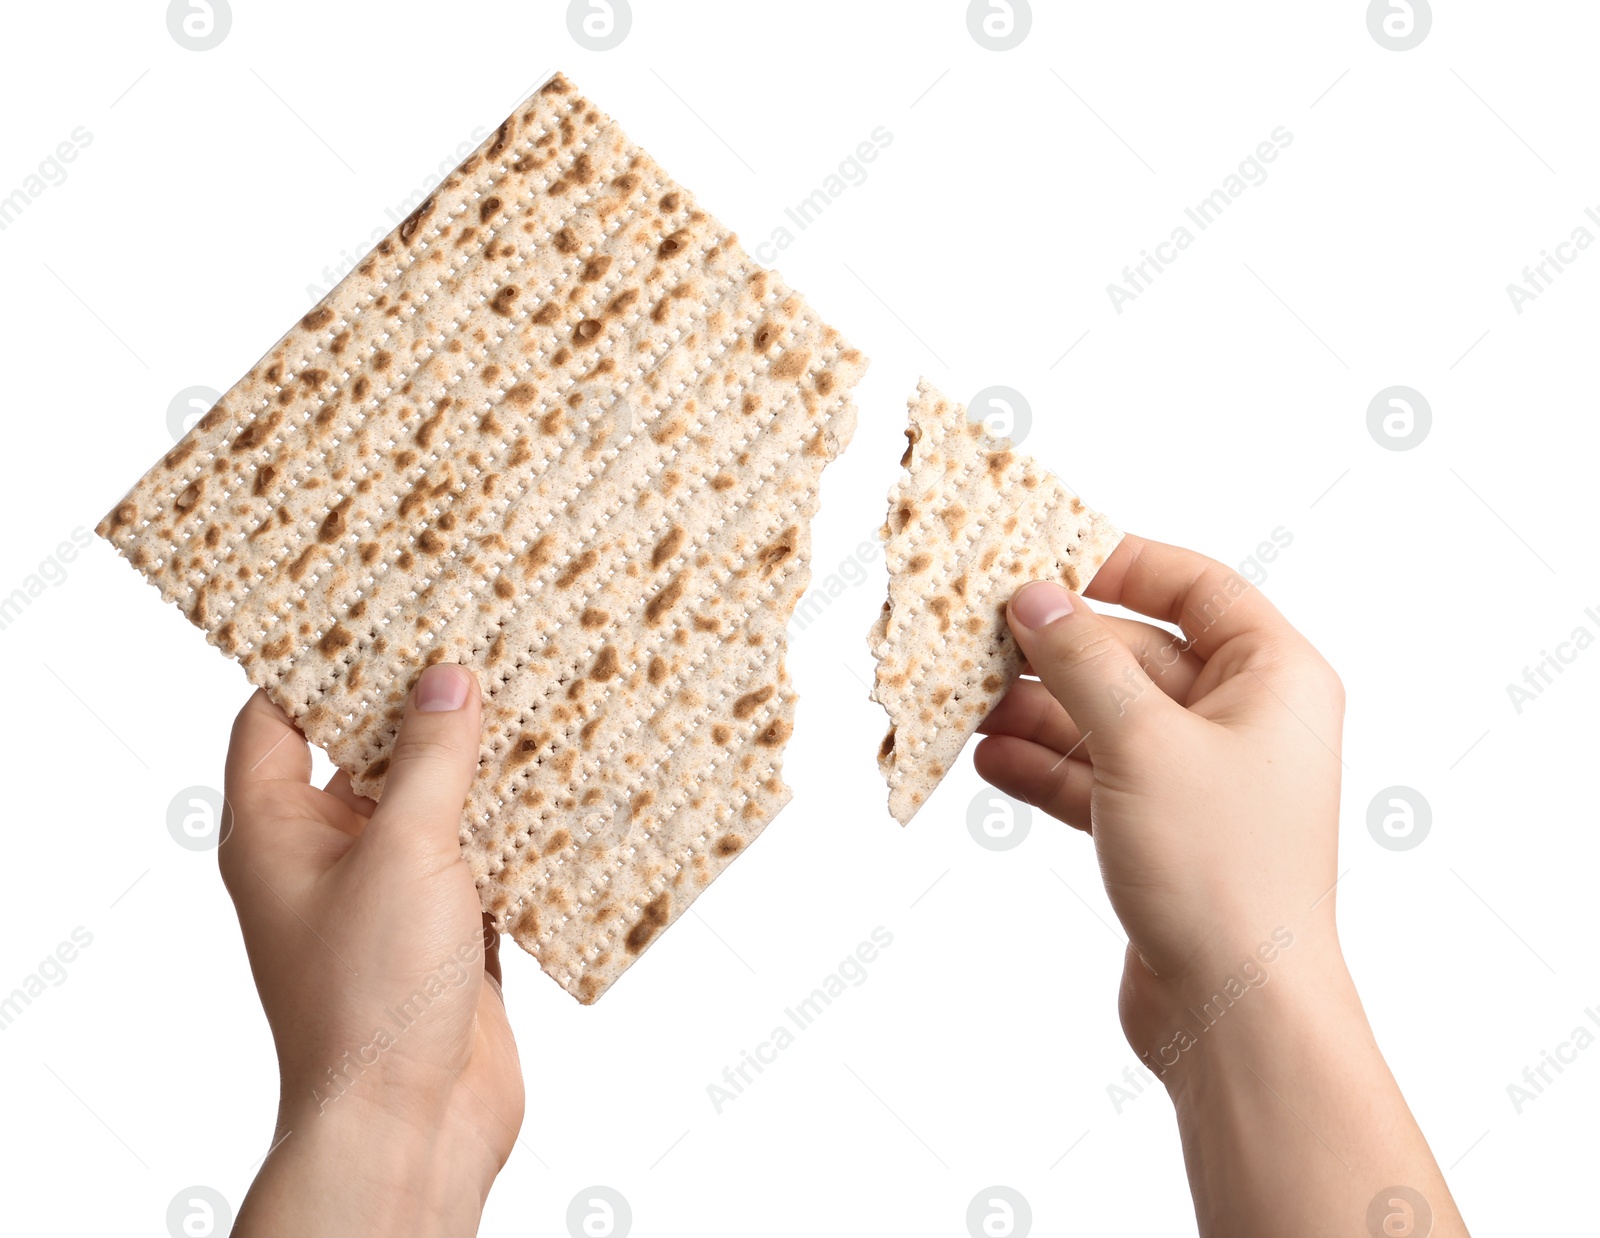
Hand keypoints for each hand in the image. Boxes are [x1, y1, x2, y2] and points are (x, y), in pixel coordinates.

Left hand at [221, 664, 523, 1236]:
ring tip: (534, 686)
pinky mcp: (448, 929)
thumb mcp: (404, 854)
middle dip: (421, 700)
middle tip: (476, 630)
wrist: (413, 1125)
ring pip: (433, 801)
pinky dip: (517, 821)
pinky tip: (566, 777)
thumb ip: (432, 761)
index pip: (275, 716)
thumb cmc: (373, 996)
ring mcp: (389, 893)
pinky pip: (482, 853)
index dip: (316, 656)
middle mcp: (326, 855)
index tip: (374, 601)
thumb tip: (449, 678)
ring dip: (480, 760)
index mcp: (276, 831)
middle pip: (366, 751)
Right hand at [976, 534, 1466, 1236]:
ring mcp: (1201, 780)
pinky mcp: (1164, 832)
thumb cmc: (1222, 871)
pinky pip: (1095, 778)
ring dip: (1037, 711)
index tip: (1045, 559)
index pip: (1197, 587)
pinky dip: (1045, 768)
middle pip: (1137, 654)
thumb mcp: (1142, 744)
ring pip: (1107, 719)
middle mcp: (1244, 721)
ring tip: (966, 702)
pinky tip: (988, 760)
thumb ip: (1083, 662)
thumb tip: (1035, 597)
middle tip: (978, 635)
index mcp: (1274, 678)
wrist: (1236, 1013)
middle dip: (1056, 651)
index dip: (1121, 564)